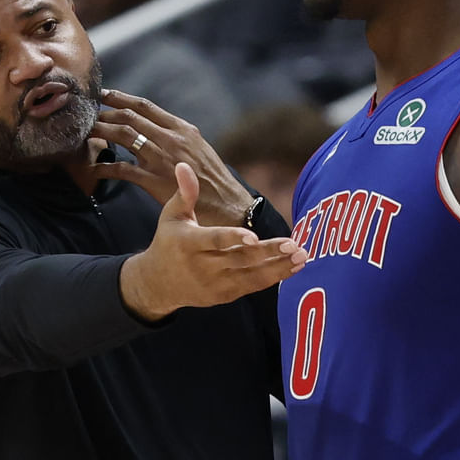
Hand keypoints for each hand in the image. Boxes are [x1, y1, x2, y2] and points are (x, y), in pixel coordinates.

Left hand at [92, 89, 255, 227]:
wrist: (227, 205)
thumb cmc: (213, 179)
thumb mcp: (199, 148)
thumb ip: (178, 136)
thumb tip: (159, 129)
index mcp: (181, 129)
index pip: (145, 106)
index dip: (120, 98)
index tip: (104, 94)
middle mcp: (169, 139)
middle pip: (129, 117)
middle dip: (104, 113)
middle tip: (87, 114)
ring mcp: (160, 158)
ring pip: (122, 136)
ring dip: (100, 132)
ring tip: (85, 133)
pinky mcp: (153, 181)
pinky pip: (121, 170)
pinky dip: (104, 167)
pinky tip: (93, 169)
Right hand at [119, 163, 304, 320]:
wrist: (157, 284)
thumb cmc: (168, 242)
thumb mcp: (171, 216)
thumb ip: (184, 193)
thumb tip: (184, 165)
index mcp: (188, 243)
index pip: (214, 240)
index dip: (233, 238)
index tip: (254, 237)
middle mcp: (202, 266)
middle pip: (240, 259)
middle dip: (268, 252)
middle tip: (294, 244)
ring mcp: (214, 284)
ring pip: (251, 276)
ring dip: (279, 267)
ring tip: (302, 256)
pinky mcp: (224, 295)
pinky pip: (252, 286)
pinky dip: (274, 277)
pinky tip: (294, 267)